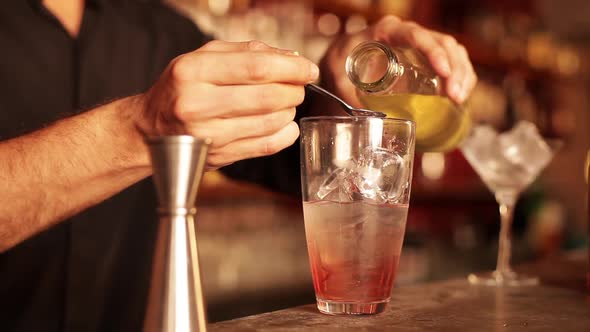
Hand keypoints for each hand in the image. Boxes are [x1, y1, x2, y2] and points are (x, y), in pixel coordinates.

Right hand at [137, 40, 318, 169]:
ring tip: (286, 104)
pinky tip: (284, 125)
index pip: (257, 67)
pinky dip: (285, 134)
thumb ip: (246, 52)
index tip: (309, 70)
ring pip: (270, 122)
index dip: (292, 69)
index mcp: (192, 70)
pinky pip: (266, 146)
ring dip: (289, 111)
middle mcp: (197, 103)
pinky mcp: (219, 156)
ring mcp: (208, 134)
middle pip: (268, 96)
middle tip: (298, 87)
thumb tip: (291, 59)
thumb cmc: (182, 88)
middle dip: (294, 91)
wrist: (151, 129)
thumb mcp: (203, 58)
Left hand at [320, 15, 476, 107]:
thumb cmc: (340, 63)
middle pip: (442, 43)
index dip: (433, 52)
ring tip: (459, 99)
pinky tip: (461, 95)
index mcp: (387, 31)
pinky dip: (462, 76)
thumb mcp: (337, 75)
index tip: (442, 73)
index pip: (416, 35)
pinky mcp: (426, 59)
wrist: (341, 61)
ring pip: (453, 51)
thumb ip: (347, 93)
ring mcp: (420, 46)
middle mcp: (407, 34)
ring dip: (461, 74)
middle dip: (453, 69)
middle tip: (454, 96)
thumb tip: (365, 120)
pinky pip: (453, 61)